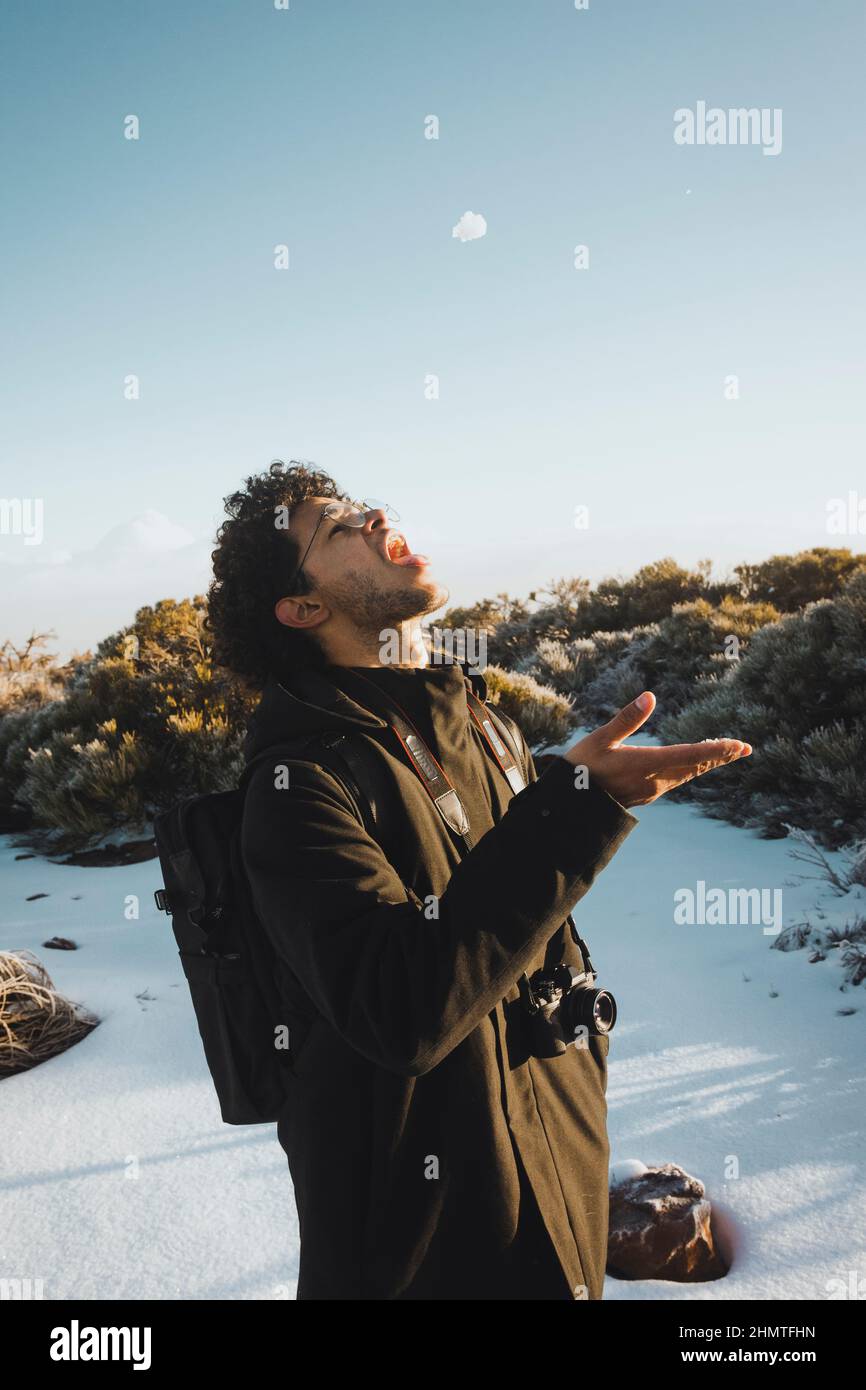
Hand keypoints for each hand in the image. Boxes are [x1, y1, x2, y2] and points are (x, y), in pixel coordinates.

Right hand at [562, 691, 751, 808]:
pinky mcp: (646, 793)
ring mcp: (651, 790)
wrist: (569, 806)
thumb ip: (627, 718)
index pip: (690, 755)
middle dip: (721, 757)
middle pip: (696, 767)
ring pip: (688, 774)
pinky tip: (695, 763)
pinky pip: (677, 779)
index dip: (717, 750)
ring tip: (727, 753)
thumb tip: (651, 696)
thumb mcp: (600, 738)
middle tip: (746, 749)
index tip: (740, 746)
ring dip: (708, 762)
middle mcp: (654, 781)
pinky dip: (692, 768)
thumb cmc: (581, 768)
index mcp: (646, 765)